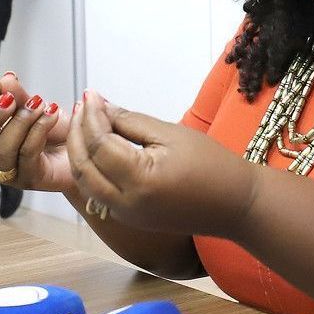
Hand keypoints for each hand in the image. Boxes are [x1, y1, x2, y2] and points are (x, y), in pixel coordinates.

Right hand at [0, 74, 70, 191]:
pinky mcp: (32, 178)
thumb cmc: (55, 133)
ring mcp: (10, 173)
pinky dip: (38, 129)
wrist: (82, 147)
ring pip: (1, 152)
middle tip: (9, 99)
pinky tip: (50, 114)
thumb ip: (16, 94)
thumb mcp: (32, 106)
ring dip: (19, 122)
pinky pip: (28, 155)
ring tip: (37, 104)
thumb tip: (5, 79)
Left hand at [65, 92, 259, 236]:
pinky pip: (97, 192)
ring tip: (84, 123)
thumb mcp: (171, 134)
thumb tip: (101, 107)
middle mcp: (126, 203)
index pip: (99, 144)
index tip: (91, 94)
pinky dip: (90, 168)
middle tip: (82, 106)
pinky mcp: (129, 218)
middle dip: (77, 134)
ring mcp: (125, 215)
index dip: (91, 116)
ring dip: (79, 152)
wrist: (236, 205)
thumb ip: (131, 122)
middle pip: (83, 166)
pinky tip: (95, 147)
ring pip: (85, 182)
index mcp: (139, 181)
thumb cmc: (212, 166)